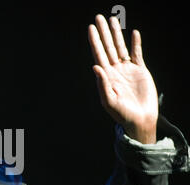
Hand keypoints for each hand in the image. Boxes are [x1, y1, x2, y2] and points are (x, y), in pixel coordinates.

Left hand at [88, 14, 157, 143]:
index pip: (98, 54)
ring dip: (117, 34)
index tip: (91, 28)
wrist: (139, 119)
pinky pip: (136, 54)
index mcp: (105, 77)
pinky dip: (135, 44)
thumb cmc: (122, 113)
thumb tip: (95, 67)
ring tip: (114, 20)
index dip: (95, 41)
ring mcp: (126, 70)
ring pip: (120, 48)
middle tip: (99, 17)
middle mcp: (114, 71)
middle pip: (108, 47)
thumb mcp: (108, 100)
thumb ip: (102, 84)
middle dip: (104, 32)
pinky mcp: (139, 71)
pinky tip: (133, 33)